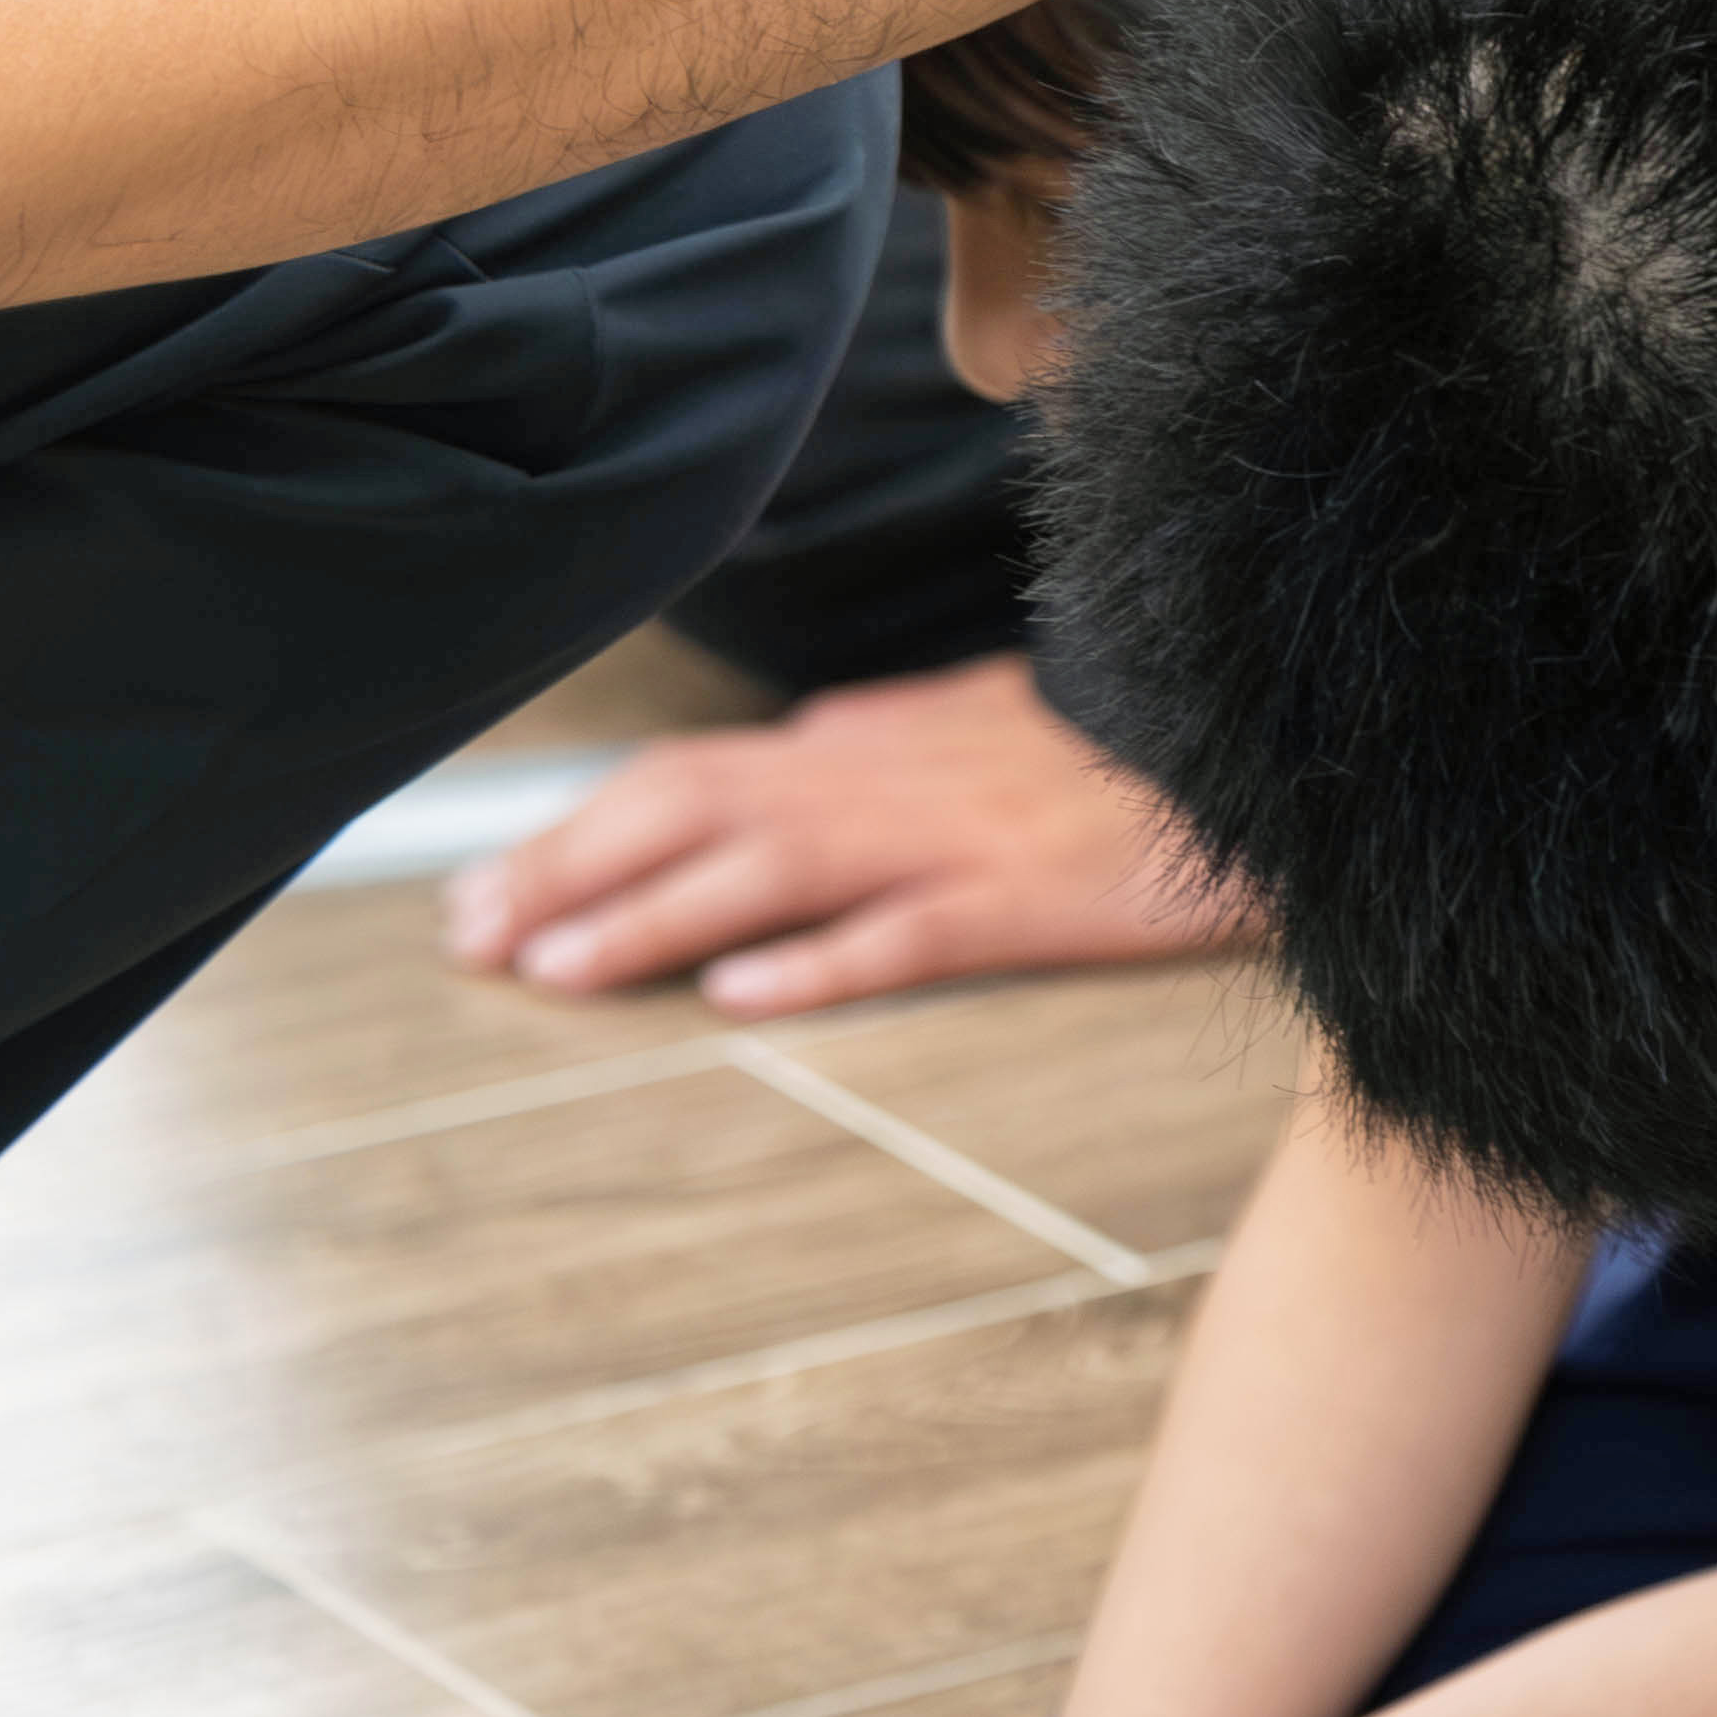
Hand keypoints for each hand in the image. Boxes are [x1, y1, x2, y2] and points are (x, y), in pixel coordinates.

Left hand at [442, 657, 1256, 1014]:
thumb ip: (872, 738)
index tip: (489, 890)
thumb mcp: (973, 718)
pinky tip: (744, 998)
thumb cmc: (1106, 745)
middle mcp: (882, 782)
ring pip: (770, 872)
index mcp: (864, 744)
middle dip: (570, 875)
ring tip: (557, 972)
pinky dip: (819, 963)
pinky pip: (907, 933)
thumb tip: (787, 744)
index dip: (578, 832)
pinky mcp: (1021, 901)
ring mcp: (947, 839)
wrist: (1247, 739)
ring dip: (652, 920)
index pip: (686, 777)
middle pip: (695, 815)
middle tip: (469, 942)